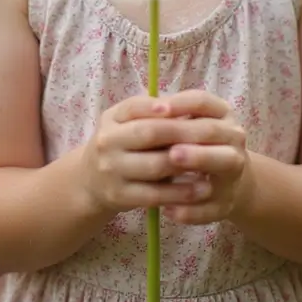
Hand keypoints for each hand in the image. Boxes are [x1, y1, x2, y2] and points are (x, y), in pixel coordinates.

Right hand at [80, 94, 216, 216]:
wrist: (90, 181)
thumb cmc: (120, 144)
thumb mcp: (123, 122)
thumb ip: (147, 112)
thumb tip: (181, 105)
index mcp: (111, 119)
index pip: (134, 107)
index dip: (157, 107)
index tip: (182, 108)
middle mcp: (107, 143)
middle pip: (148, 133)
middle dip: (181, 132)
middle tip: (210, 134)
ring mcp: (112, 171)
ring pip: (154, 165)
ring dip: (186, 164)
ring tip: (212, 163)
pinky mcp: (120, 196)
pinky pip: (155, 194)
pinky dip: (180, 192)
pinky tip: (200, 189)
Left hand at [159, 90, 248, 225]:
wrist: (226, 181)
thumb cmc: (195, 145)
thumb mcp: (186, 125)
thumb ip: (169, 117)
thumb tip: (147, 110)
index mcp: (221, 114)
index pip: (203, 102)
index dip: (182, 104)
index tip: (159, 108)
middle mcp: (233, 139)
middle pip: (212, 131)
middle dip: (187, 134)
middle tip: (166, 139)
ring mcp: (234, 170)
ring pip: (223, 163)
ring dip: (198, 160)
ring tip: (171, 161)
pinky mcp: (226, 203)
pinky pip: (211, 207)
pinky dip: (191, 210)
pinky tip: (169, 210)